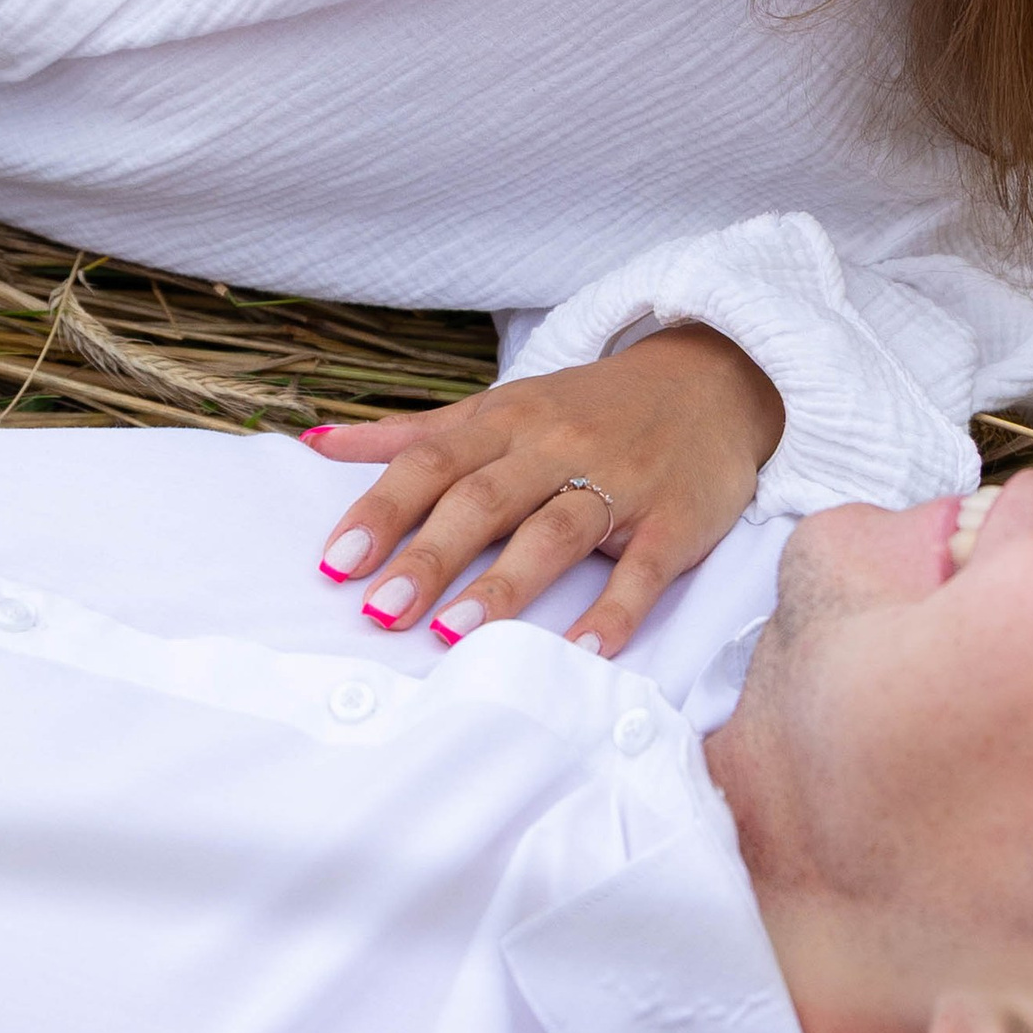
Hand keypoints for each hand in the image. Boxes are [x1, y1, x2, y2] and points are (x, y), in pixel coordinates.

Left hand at [303, 324, 785, 659]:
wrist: (713, 380)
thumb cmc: (591, 407)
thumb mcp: (503, 405)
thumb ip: (415, 433)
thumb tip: (319, 445)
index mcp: (507, 419)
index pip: (432, 461)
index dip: (382, 510)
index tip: (335, 562)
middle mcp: (557, 446)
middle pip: (483, 499)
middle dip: (428, 555)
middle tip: (380, 610)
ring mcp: (619, 483)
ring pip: (553, 532)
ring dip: (502, 585)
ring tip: (452, 634)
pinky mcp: (675, 521)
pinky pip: (643, 571)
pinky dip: (613, 612)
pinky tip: (580, 652)